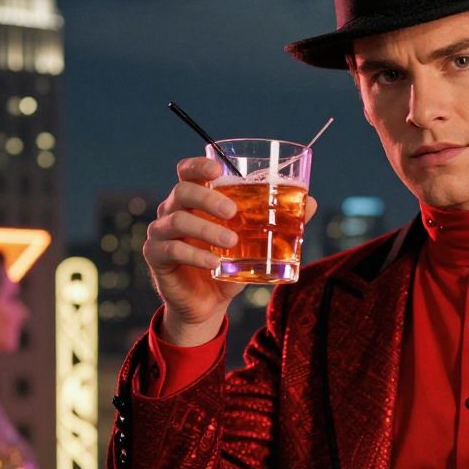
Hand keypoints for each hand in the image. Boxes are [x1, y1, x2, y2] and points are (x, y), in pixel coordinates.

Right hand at [143, 157, 317, 345]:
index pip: (188, 172)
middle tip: (234, 212)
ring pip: (176, 220)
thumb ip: (280, 222)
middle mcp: (174, 211)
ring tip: (232, 241)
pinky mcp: (157, 257)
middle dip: (208, 198)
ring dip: (206, 229)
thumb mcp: (256, 243)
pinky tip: (214, 263)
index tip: (218, 170)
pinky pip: (170, 250)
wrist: (208, 303)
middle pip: (182, 191)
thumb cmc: (230, 264)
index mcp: (195, 200)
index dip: (198, 165)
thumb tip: (310, 202)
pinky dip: (195, 254)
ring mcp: (161, 233)